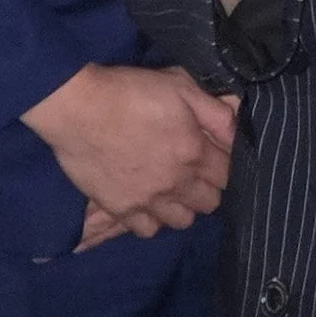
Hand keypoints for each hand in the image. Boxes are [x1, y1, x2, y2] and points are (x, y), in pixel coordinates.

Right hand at [22, 61, 235, 245]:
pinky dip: (152, 220)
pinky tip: (147, 203)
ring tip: (172, 190)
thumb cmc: (130, 91)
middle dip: (208, 187)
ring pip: (183, 220)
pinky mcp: (121, 209)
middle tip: (194, 172)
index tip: (214, 156)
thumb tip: (238, 134)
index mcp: (195, 152)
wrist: (78, 108)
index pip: (228, 175)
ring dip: (183, 206)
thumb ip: (215, 113)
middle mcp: (177, 182)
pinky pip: (148, 230)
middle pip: (210, 202)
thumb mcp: (181, 86)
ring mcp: (148, 200)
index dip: (225, 165)